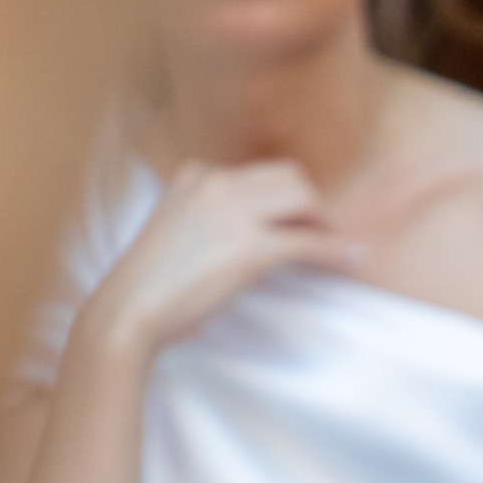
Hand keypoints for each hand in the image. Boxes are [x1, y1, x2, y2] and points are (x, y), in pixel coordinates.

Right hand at [81, 158, 357, 362]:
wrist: (130, 308)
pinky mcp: (249, 247)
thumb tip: (253, 237)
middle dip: (310, 205)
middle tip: (322, 235)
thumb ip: (211, 221)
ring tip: (334, 248)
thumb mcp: (180, 233)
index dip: (285, 199)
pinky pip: (308, 242)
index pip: (258, 174)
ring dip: (324, 223)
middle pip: (288, 176)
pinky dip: (335, 250)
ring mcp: (232, 211)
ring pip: (303, 199)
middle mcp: (215, 182)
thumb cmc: (152, 285)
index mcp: (195, 175)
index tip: (298, 222)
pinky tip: (353, 259)